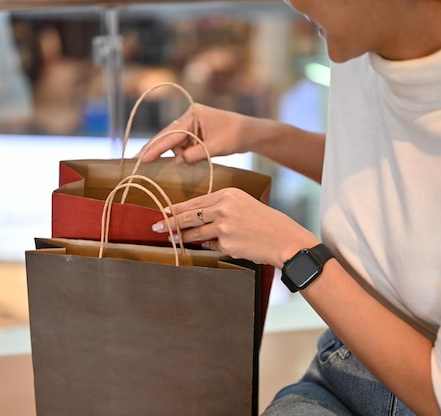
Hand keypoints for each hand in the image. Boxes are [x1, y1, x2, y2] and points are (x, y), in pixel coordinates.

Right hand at [137, 103, 255, 163]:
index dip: (156, 148)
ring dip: (179, 155)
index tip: (142, 158)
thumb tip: (178, 161)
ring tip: (192, 158)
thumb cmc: (236, 136)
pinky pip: (183, 145)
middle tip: (137, 161)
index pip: (171, 135)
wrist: (250, 133)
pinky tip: (188, 160)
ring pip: (176, 144)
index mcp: (193, 115)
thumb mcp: (216, 147)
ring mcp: (191, 125)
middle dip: (156, 150)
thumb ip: (195, 154)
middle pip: (168, 137)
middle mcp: (189, 117)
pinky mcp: (195, 133)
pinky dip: (185, 154)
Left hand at [151, 187, 319, 267]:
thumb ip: (220, 210)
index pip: (196, 201)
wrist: (284, 239)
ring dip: (183, 236)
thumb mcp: (244, 206)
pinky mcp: (226, 242)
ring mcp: (224, 225)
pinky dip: (209, 246)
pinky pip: (211, 245)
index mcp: (229, 194)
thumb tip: (197, 223)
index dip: (177, 208)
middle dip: (170, 222)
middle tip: (156, 226)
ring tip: (172, 239)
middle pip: (189, 215)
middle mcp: (224, 207)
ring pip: (195, 231)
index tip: (164, 212)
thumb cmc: (266, 223)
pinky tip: (212, 247)